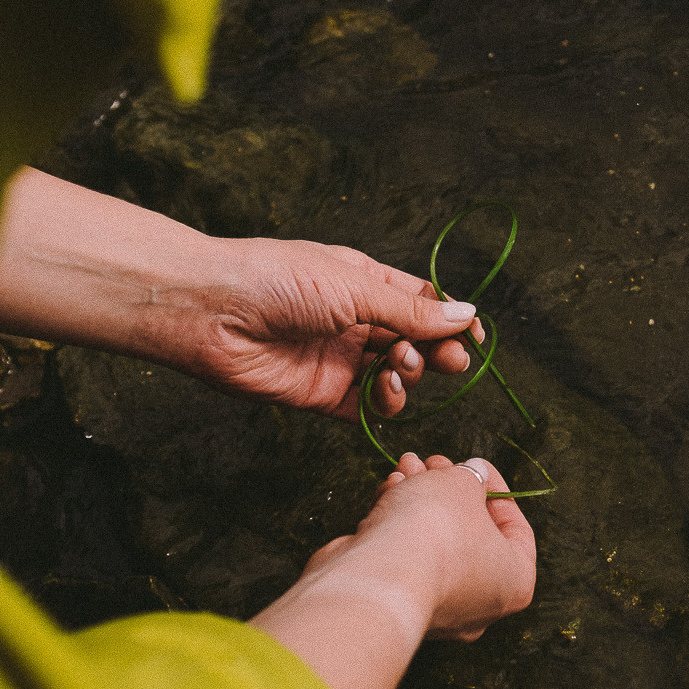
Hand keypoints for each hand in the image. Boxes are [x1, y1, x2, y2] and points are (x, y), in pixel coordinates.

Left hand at [187, 238, 487, 418]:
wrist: (214, 312)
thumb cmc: (278, 280)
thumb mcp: (355, 286)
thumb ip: (412, 310)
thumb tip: (467, 315)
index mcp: (364, 282)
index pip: (421, 303)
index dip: (450, 320)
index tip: (474, 337)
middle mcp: (354, 321)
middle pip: (414, 342)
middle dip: (436, 352)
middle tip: (449, 360)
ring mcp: (339, 359)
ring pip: (396, 377)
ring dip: (410, 375)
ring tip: (399, 367)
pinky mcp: (322, 395)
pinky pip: (367, 408)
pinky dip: (385, 405)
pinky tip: (384, 391)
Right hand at [293, 453, 536, 641]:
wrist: (377, 576)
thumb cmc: (435, 529)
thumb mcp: (463, 484)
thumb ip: (472, 476)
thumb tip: (472, 473)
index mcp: (514, 582)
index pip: (515, 529)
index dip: (495, 488)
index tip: (475, 464)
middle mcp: (480, 603)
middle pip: (469, 531)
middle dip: (448, 488)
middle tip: (434, 462)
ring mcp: (437, 605)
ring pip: (433, 540)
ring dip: (419, 496)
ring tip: (406, 465)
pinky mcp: (398, 601)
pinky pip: (407, 555)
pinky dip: (399, 521)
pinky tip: (390, 488)